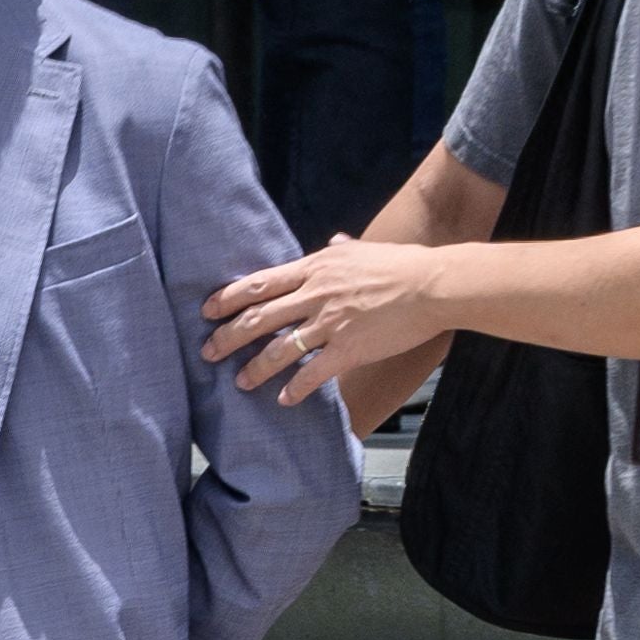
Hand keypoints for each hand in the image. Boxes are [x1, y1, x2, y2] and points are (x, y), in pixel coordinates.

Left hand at [200, 235, 453, 405]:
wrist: (433, 284)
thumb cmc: (402, 265)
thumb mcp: (364, 250)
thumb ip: (342, 249)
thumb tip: (334, 240)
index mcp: (314, 269)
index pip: (260, 283)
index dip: (228, 297)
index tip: (207, 309)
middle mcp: (315, 295)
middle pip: (259, 317)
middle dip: (228, 336)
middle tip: (207, 350)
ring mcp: (330, 323)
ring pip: (279, 349)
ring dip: (255, 367)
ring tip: (239, 381)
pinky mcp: (349, 348)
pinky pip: (314, 372)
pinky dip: (296, 388)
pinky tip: (284, 399)